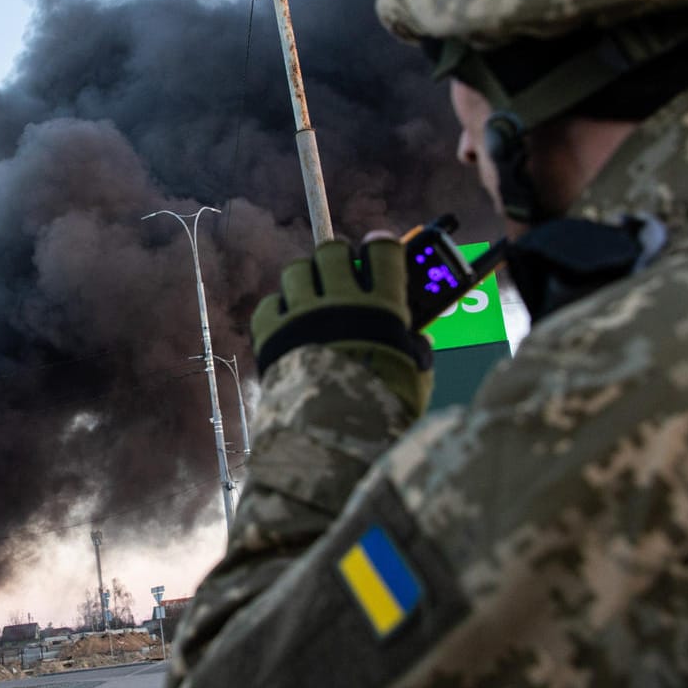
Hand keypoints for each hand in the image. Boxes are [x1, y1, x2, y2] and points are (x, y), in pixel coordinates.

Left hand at [251, 238, 432, 414]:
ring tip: (313, 297)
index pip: (383, 251)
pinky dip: (278, 309)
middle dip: (338, 258)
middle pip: (333, 252)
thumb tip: (418, 342)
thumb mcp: (414, 378)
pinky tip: (289, 323)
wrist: (333, 441)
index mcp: (381, 308)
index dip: (381, 246)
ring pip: (296, 270)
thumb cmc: (381, 412)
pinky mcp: (271, 335)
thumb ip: (414, 351)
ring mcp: (302, 316)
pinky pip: (269, 303)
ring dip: (306, 278)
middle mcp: (339, 303)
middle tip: (342, 271)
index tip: (378, 248)